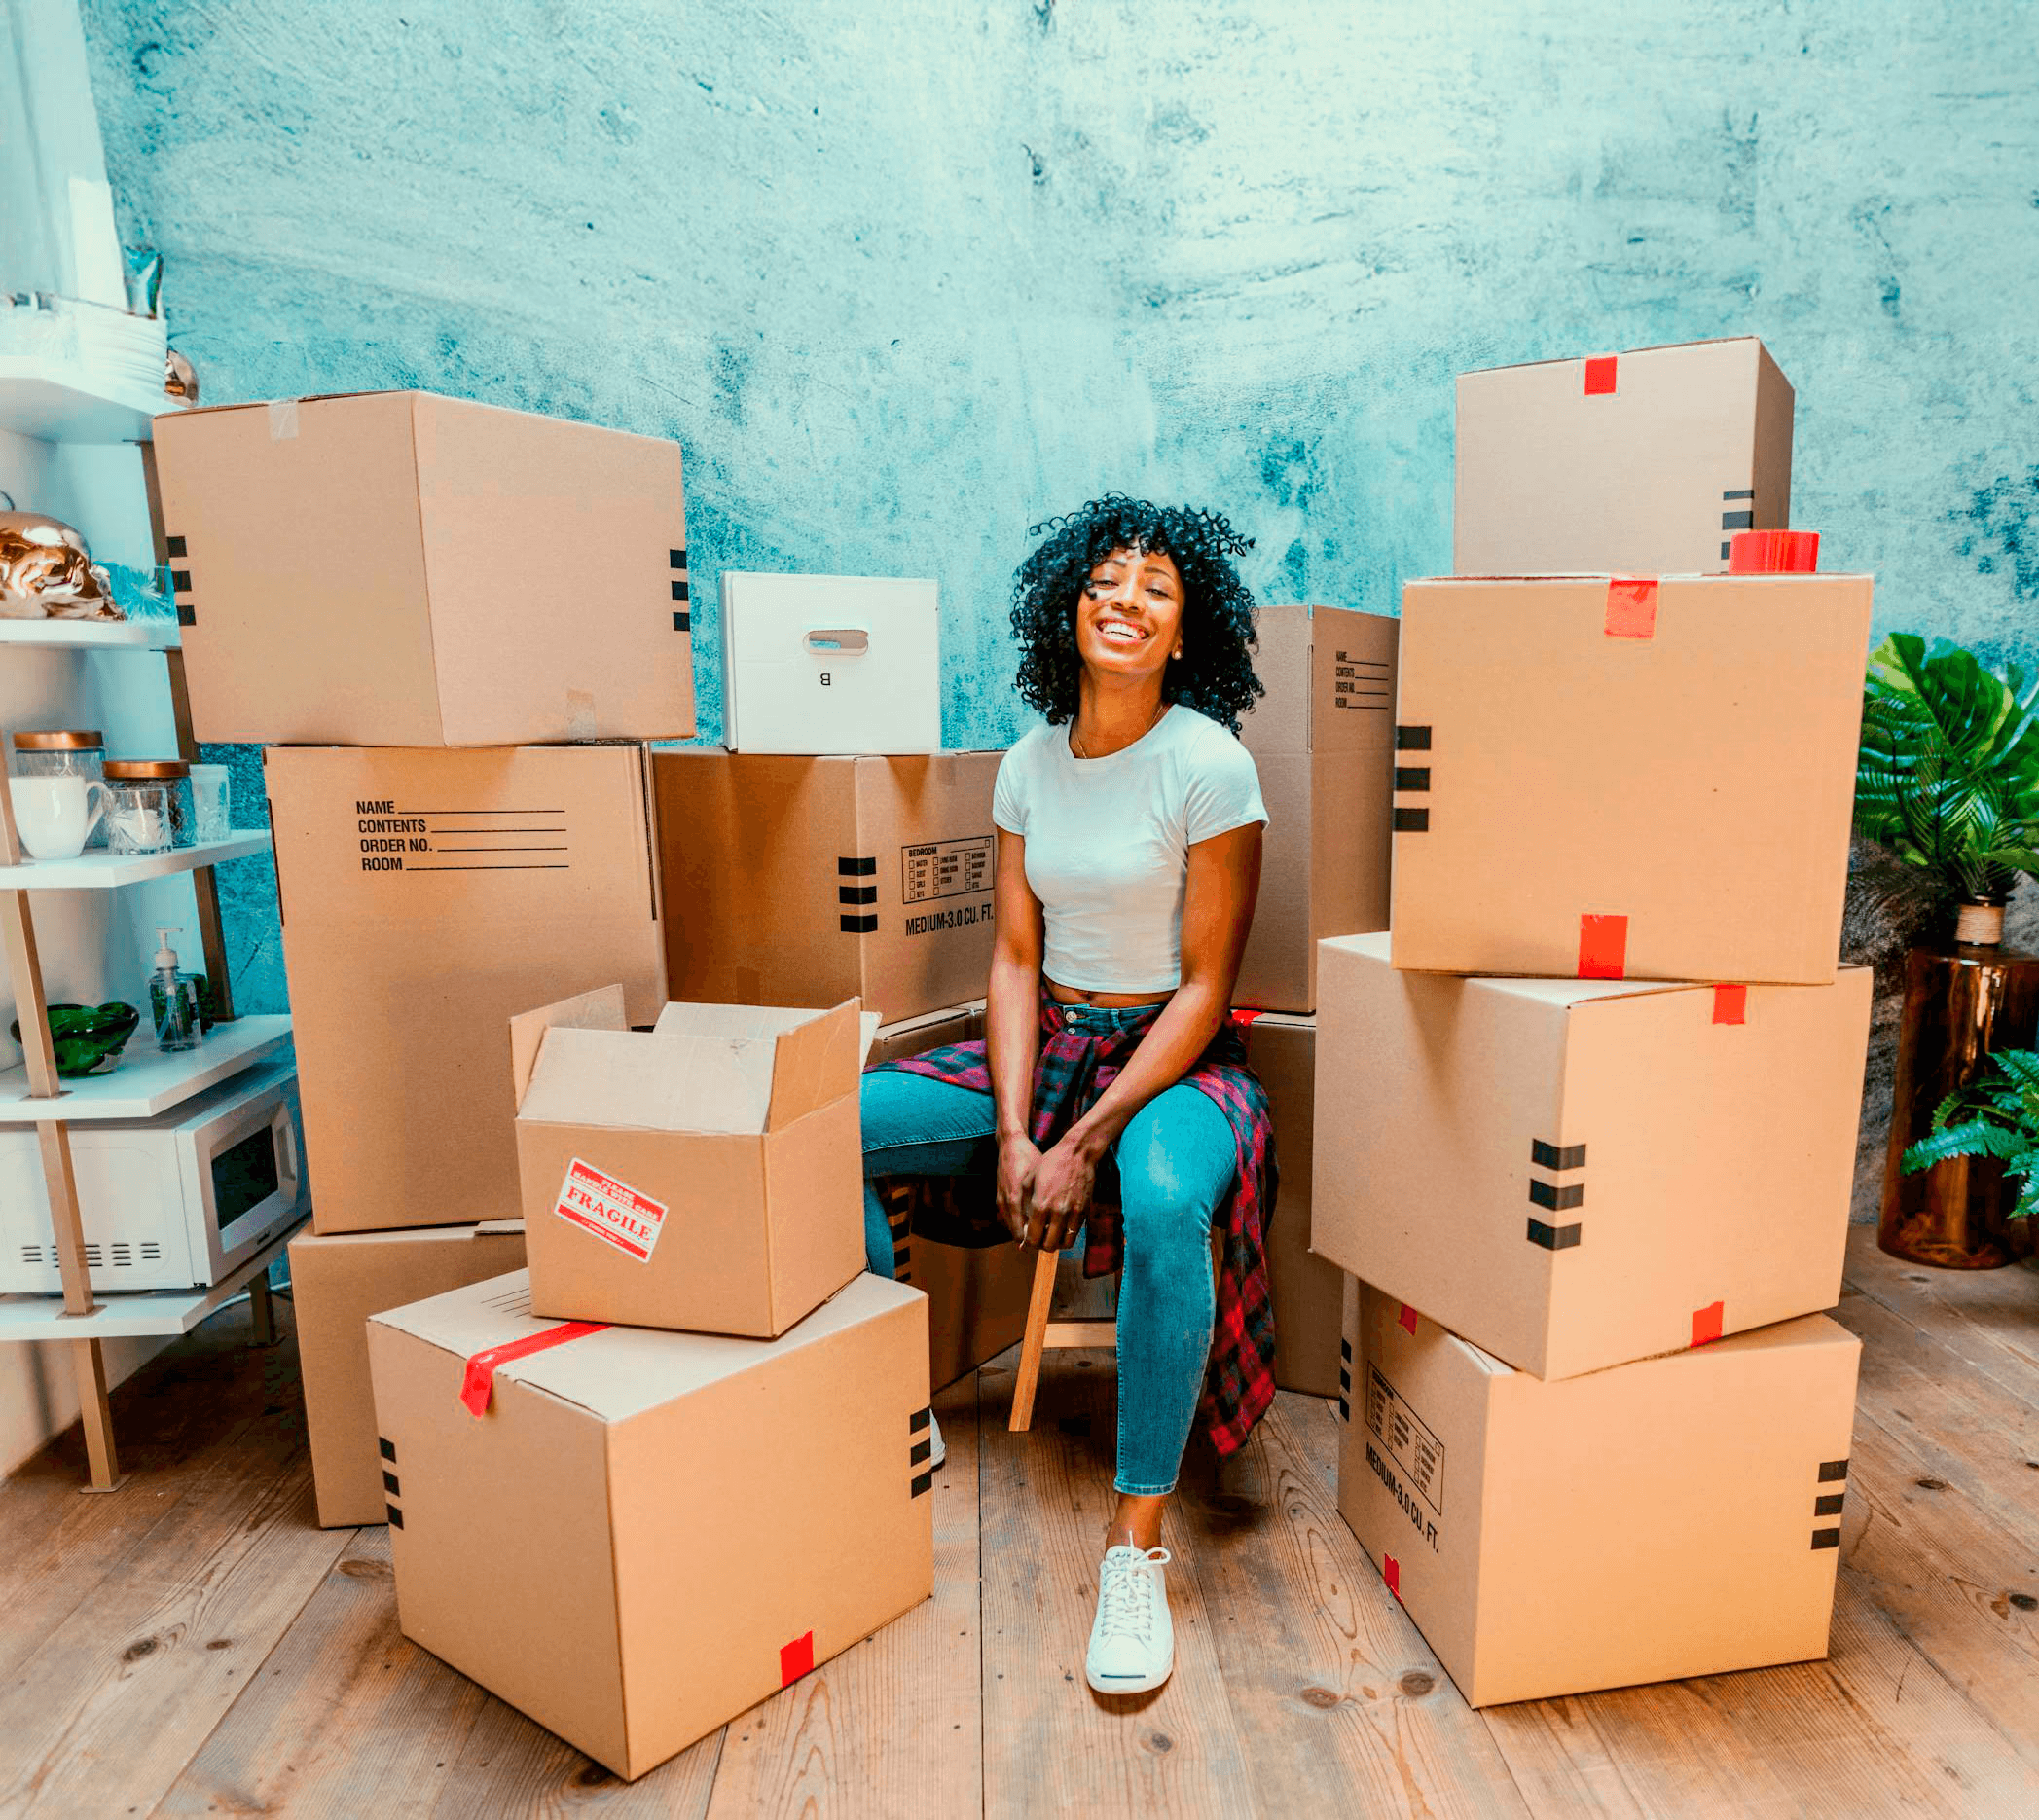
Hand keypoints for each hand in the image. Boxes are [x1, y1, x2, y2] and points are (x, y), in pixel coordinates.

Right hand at [996, 1134, 1042, 1242]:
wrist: (1010, 1145)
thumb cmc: (1029, 1158)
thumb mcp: (1039, 1176)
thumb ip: (1042, 1198)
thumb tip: (1052, 1220)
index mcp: (1015, 1197)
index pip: (1020, 1229)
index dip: (1032, 1240)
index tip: (1044, 1243)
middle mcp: (1005, 1201)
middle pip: (1014, 1231)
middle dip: (1027, 1239)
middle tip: (1042, 1241)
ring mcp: (1000, 1199)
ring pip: (1009, 1225)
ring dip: (1021, 1231)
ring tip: (1037, 1234)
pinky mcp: (998, 1197)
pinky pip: (1006, 1217)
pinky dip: (1016, 1222)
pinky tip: (1028, 1222)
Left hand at [1025, 1134, 1096, 1252]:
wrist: (1078, 1153)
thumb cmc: (1050, 1163)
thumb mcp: (1029, 1179)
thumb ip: (1024, 1203)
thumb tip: (1022, 1224)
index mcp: (1041, 1204)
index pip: (1033, 1238)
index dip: (1028, 1243)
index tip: (1027, 1239)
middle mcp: (1057, 1212)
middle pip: (1049, 1246)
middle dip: (1041, 1246)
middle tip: (1039, 1239)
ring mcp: (1073, 1213)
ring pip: (1064, 1244)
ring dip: (1056, 1243)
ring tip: (1051, 1236)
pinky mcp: (1084, 1211)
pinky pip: (1075, 1234)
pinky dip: (1067, 1236)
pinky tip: (1061, 1228)